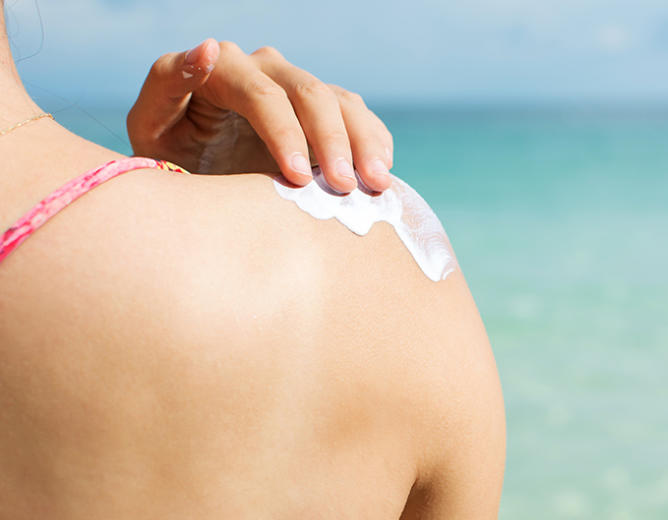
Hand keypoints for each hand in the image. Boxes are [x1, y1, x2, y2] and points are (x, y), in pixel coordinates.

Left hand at [127, 39, 394, 193]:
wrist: (201, 181)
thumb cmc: (170, 159)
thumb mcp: (151, 130)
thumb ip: (168, 88)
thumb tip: (209, 49)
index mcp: (220, 70)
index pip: (261, 94)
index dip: (284, 134)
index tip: (299, 178)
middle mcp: (263, 68)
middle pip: (309, 93)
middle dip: (330, 142)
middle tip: (343, 188)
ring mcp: (297, 86)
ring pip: (341, 102)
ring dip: (362, 144)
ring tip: (375, 186)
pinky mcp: (323, 109)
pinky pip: (359, 116)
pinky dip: (374, 144)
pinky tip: (381, 176)